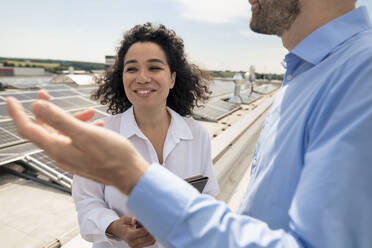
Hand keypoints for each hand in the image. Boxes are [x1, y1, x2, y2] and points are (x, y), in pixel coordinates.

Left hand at [6, 90, 148, 194]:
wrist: (130, 175)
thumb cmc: (112, 155)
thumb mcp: (86, 134)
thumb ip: (60, 119)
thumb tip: (36, 106)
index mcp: (58, 148)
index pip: (28, 129)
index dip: (17, 113)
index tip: (10, 99)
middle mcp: (61, 154)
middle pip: (44, 129)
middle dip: (44, 111)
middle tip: (45, 94)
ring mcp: (72, 157)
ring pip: (62, 133)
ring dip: (70, 118)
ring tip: (88, 110)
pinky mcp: (82, 158)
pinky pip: (75, 139)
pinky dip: (81, 128)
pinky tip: (96, 123)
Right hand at [107, 216, 155, 247]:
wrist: (119, 231)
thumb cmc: (123, 224)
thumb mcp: (124, 219)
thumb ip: (130, 219)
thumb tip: (135, 220)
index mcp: (128, 235)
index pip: (142, 232)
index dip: (148, 226)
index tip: (151, 220)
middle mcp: (132, 243)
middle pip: (148, 238)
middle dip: (153, 230)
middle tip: (154, 222)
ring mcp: (137, 246)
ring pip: (151, 241)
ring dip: (154, 233)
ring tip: (153, 225)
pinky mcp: (140, 246)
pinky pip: (150, 242)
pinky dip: (153, 236)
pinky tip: (151, 230)